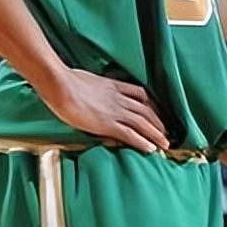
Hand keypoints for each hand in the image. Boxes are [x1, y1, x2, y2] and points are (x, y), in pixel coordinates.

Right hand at [43, 68, 169, 152]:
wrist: (60, 86)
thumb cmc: (65, 81)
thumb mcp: (84, 78)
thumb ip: (91, 85)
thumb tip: (86, 87)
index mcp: (113, 85)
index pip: (139, 93)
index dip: (150, 104)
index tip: (156, 111)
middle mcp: (118, 98)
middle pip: (146, 110)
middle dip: (158, 122)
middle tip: (166, 132)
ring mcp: (114, 110)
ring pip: (142, 122)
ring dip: (156, 134)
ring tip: (165, 144)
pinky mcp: (107, 123)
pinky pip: (130, 134)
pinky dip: (142, 141)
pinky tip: (150, 149)